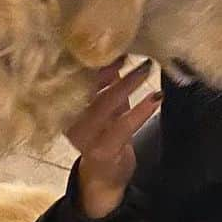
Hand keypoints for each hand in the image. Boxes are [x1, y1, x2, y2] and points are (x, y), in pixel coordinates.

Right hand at [67, 58, 160, 219]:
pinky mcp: (101, 150)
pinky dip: (141, 110)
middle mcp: (69, 119)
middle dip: (110, 66)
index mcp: (65, 105)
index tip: (112, 42)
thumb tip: (120, 51)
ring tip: (146, 68)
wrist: (102, 179)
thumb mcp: (105, 107)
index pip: (75, 75)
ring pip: (103, 104)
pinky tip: (156, 97)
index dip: (93, 57)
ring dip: (127, 84)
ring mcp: (84, 136)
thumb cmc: (105, 137)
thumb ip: (109, 83)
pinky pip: (122, 126)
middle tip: (133, 51)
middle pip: (87, 87)